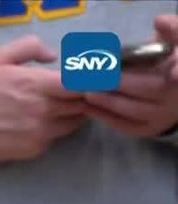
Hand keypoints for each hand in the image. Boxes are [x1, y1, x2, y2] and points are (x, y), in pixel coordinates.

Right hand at [0, 35, 88, 163]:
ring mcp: (40, 132)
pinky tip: (38, 124)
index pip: (81, 84)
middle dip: (79, 97)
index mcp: (37, 85)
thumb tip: (53, 57)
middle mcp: (44, 110)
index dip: (87, 81)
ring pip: (73, 123)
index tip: (80, 80)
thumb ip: (31, 47)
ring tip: (56, 108)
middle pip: (81, 104)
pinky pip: (56, 138)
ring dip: (71, 114)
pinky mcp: (34, 149)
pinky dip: (54, 130)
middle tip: (68, 94)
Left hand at [84, 15, 177, 137]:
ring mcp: (163, 115)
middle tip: (94, 75)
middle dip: (119, 82)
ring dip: (107, 100)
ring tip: (86, 90)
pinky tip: (88, 106)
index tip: (171, 73)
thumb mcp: (173, 42)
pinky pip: (125, 125)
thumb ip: (170, 29)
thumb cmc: (167, 60)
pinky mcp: (148, 129)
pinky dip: (104, 116)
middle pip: (148, 89)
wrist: (171, 94)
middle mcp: (176, 96)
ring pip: (134, 109)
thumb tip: (159, 21)